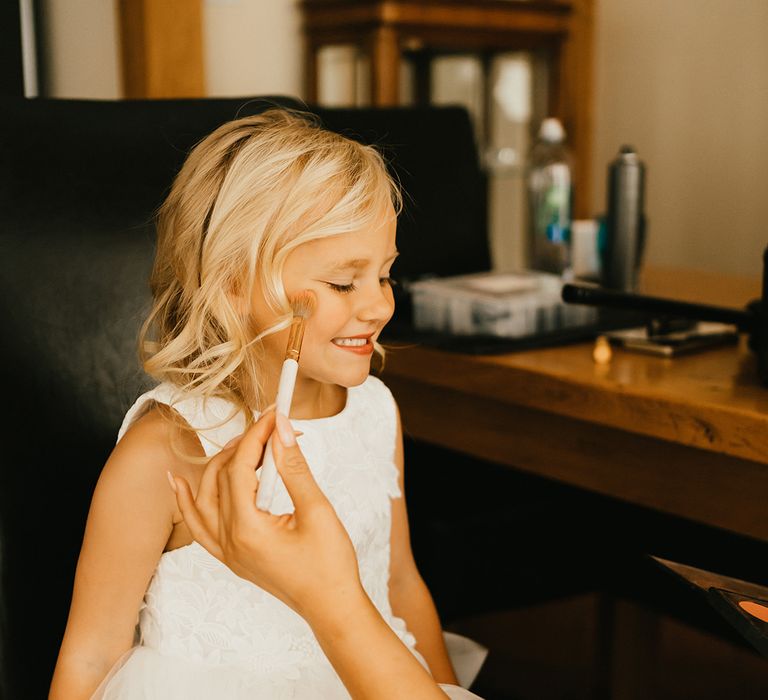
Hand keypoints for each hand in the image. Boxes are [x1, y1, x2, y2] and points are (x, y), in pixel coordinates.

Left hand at [170, 410, 361, 617]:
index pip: (242, 466)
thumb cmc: (330, 564)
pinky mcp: (232, 557)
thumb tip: (281, 430)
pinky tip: (178, 482)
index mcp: (247, 529)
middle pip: (222, 477)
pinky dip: (187, 502)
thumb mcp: (316, 510)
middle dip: (245, 445)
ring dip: (220, 465)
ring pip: (205, 497)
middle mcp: (228, 541)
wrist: (332, 607)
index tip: (276, 414)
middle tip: (272, 426)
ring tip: (244, 443)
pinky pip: (198, 526)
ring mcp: (227, 552)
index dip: (258, 435)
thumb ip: (294, 467)